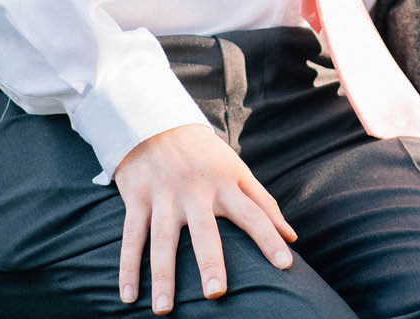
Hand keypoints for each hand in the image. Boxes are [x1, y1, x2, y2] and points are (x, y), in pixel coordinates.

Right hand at [113, 123, 296, 313]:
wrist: (154, 121)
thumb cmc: (204, 154)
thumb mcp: (237, 170)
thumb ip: (264, 203)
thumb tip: (292, 237)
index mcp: (225, 184)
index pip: (253, 214)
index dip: (270, 238)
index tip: (286, 265)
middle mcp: (195, 192)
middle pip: (204, 231)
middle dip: (209, 261)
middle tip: (216, 293)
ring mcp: (164, 196)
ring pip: (162, 240)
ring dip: (162, 275)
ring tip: (164, 309)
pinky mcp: (137, 198)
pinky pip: (131, 237)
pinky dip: (127, 267)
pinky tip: (128, 296)